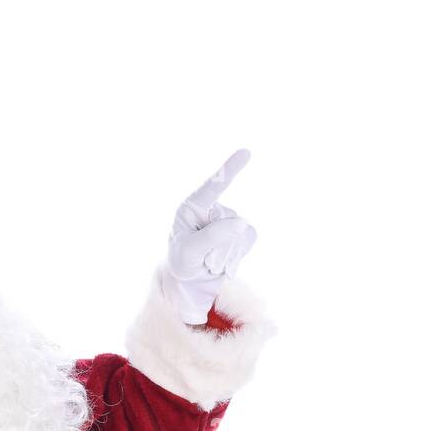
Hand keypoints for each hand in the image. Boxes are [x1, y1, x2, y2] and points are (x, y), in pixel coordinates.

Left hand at [161, 148, 257, 324]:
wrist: (191, 278)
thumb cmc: (182, 262)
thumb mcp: (188, 253)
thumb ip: (212, 237)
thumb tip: (242, 223)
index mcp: (192, 206)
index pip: (212, 186)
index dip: (229, 169)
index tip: (246, 152)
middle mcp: (212, 208)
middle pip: (229, 222)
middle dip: (218, 247)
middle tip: (203, 260)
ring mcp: (229, 217)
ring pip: (240, 234)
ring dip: (225, 255)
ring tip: (210, 262)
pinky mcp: (242, 231)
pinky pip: (248, 240)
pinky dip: (237, 257)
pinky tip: (224, 262)